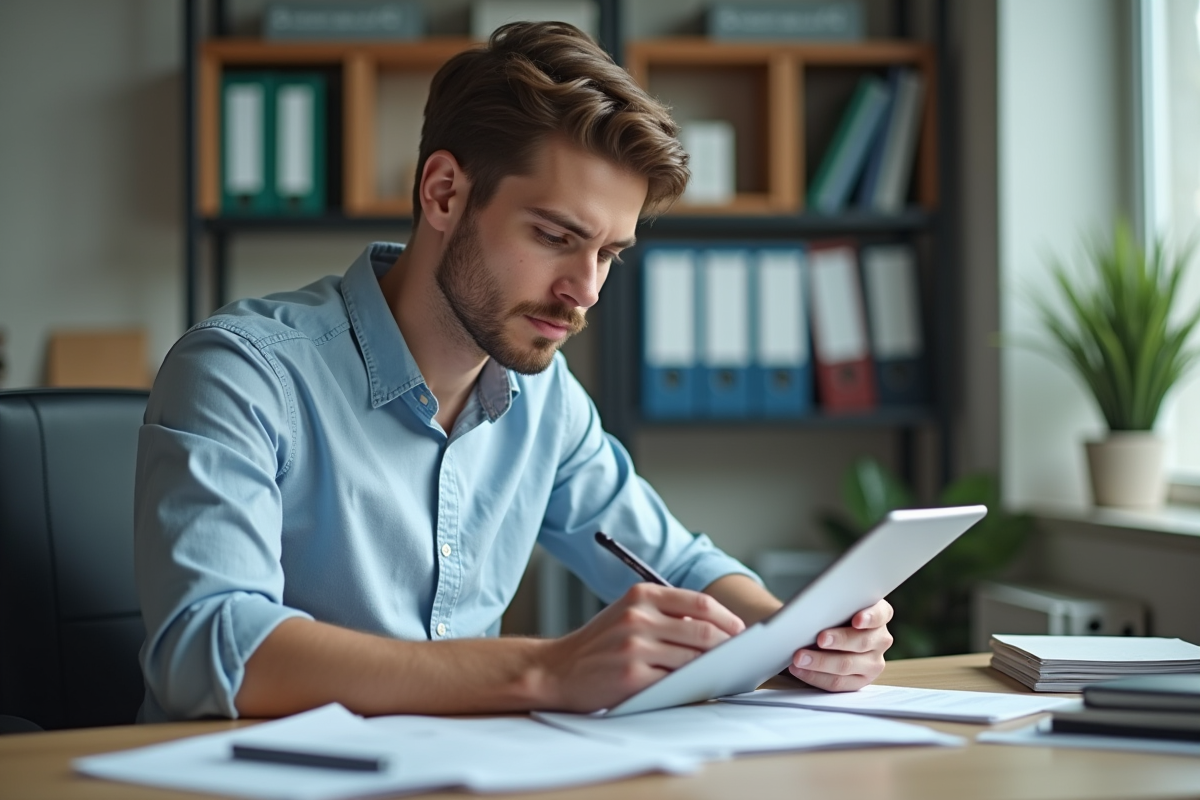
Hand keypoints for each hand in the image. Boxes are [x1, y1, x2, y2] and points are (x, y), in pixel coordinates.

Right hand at [537, 583, 745, 712]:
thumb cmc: (599, 645)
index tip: (740, 631)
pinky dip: (694, 685)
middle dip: (729, 645)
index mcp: (640, 596)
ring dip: (716, 667)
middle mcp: (638, 617)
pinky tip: (701, 687)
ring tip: (727, 672)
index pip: (699, 602)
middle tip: (741, 656)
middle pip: (703, 630)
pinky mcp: (631, 677)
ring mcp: (634, 647)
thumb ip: (666, 615)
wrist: (557, 670)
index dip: (727, 618)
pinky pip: (676, 681)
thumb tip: (717, 629)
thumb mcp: (628, 614)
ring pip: (694, 657)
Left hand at [788, 599, 893, 691]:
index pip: (881, 614)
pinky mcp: (860, 681)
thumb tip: (811, 610)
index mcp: (880, 615)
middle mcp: (881, 639)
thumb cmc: (832, 615)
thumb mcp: (837, 607)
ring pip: (847, 665)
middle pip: (862, 642)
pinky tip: (800, 670)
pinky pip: (837, 683)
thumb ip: (833, 606)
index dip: (869, 617)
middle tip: (820, 639)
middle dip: (839, 640)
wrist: (828, 636)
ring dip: (821, 662)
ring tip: (800, 658)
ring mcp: (873, 662)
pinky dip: (815, 676)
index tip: (857, 620)